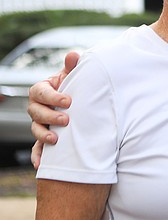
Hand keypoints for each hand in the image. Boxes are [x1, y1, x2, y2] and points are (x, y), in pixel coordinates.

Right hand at [28, 51, 79, 167]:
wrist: (81, 101)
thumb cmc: (75, 86)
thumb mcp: (74, 75)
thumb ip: (73, 66)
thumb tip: (73, 54)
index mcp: (42, 90)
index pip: (40, 92)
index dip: (52, 97)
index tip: (68, 101)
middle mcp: (38, 107)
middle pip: (35, 112)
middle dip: (49, 116)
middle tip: (66, 120)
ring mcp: (40, 123)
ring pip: (35, 129)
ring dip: (43, 135)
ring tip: (56, 139)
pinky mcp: (45, 138)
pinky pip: (37, 149)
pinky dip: (38, 156)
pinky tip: (40, 165)